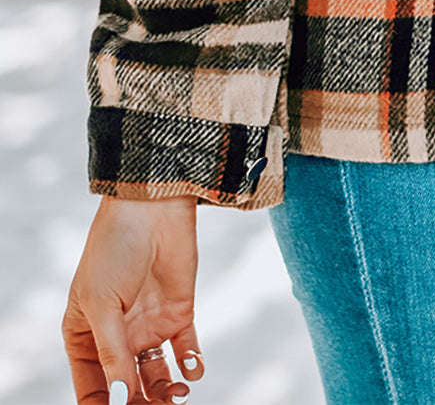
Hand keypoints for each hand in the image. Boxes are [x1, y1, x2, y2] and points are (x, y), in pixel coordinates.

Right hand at [62, 194, 204, 403]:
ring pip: (157, 377)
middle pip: (127, 388)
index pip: (93, 387)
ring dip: (168, 392)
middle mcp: (117, 336)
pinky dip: (192, 365)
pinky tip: (194, 369)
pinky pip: (186, 351)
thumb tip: (121, 402)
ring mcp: (148, 325)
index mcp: (85, 336)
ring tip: (179, 395)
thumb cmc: (114, 249)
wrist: (153, 206)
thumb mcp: (102, 304)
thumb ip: (113, 355)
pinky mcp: (178, 312)